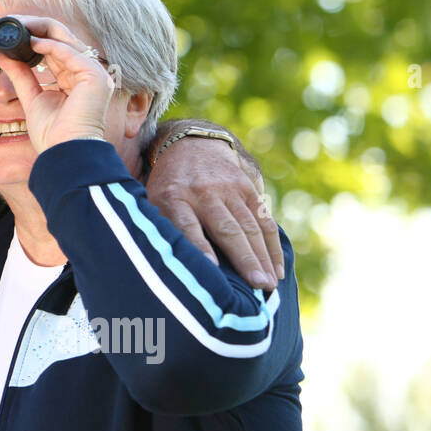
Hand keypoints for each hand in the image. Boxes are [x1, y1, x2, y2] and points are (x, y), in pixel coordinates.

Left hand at [0, 16, 113, 153]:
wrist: (64, 153)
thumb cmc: (53, 134)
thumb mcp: (31, 97)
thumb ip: (19, 74)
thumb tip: (0, 56)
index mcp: (76, 78)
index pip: (56, 48)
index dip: (35, 36)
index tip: (13, 30)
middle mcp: (87, 73)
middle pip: (62, 38)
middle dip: (37, 27)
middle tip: (13, 20)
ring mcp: (94, 73)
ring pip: (67, 39)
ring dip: (41, 29)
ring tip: (19, 25)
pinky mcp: (94, 76)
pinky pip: (70, 52)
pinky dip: (50, 45)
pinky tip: (31, 42)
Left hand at [147, 137, 283, 289]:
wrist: (191, 144)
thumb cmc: (168, 186)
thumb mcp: (153, 200)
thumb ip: (162, 227)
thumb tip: (167, 269)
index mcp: (173, 197)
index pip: (187, 224)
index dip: (199, 246)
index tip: (211, 269)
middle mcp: (202, 192)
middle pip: (226, 229)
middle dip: (244, 259)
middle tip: (257, 286)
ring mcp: (228, 189)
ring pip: (249, 227)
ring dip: (262, 258)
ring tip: (269, 286)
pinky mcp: (247, 188)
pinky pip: (264, 220)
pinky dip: (272, 246)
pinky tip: (278, 269)